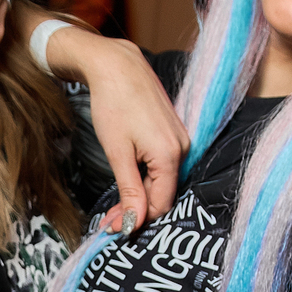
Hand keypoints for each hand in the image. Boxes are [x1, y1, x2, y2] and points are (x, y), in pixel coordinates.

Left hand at [13, 8, 190, 233]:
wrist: (117, 65)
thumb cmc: (113, 104)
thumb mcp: (117, 153)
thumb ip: (130, 190)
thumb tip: (134, 222)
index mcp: (170, 155)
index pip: (161, 204)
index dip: (137, 219)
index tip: (112, 227)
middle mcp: (183, 148)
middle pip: (163, 193)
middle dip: (137, 208)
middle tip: (109, 218)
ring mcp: (181, 139)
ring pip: (163, 180)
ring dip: (140, 193)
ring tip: (114, 202)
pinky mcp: (174, 132)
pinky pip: (163, 164)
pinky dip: (146, 177)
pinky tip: (128, 178)